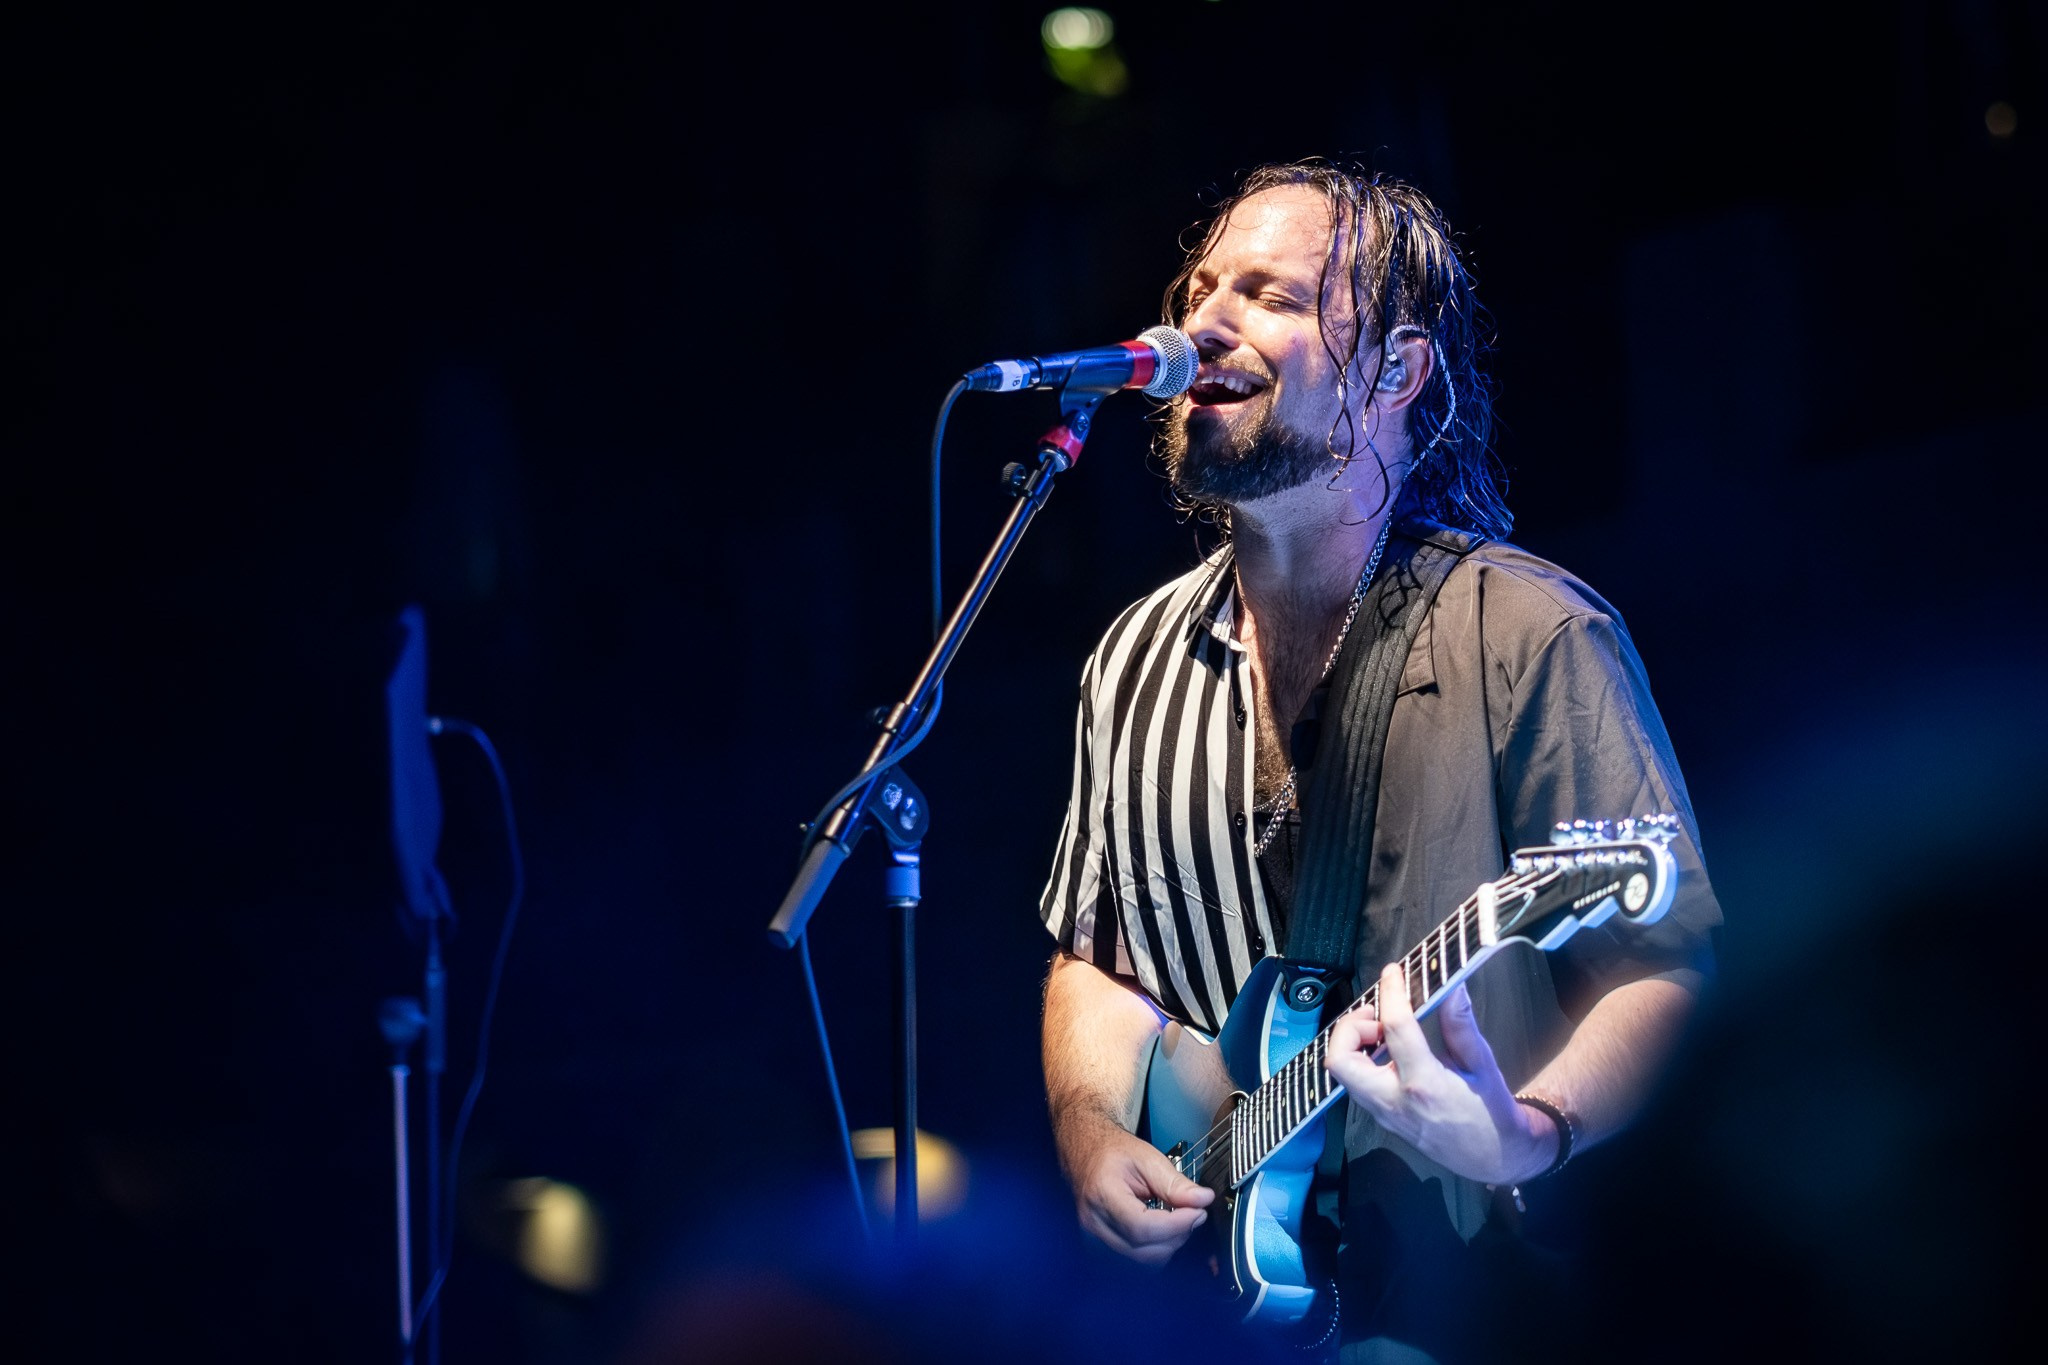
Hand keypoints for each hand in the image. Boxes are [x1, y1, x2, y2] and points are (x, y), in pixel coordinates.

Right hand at [1061, 1115, 1213, 1265]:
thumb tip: (1203, 1199)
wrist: (1086, 1153)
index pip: (1141, 1227)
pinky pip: (1135, 1262)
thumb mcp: (1147, 1157)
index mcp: (1102, 1194)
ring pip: (1142, 1262)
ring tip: (1177, 1220)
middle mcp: (1094, 1223)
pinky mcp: (1100, 1249)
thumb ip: (1175, 1182)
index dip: (1176, 1225)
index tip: (1198, 1212)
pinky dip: (1155, 1250)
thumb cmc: (1112, 1152)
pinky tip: (1161, 1230)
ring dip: (1168, 1245)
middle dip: (1177, 1235)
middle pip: (1143, 1250)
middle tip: (1193, 1213)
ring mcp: (1094, 1239)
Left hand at [1323, 962, 1555, 1186]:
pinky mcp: (1381, 1118)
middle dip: (1350, 1027)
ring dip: (1354, 1043)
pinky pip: (1355, 1083)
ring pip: (1342, 1072)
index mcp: (1424, 1084)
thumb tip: (1450, 987)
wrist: (1493, 1156)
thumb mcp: (1482, 1063)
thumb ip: (1460, 1024)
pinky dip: (1362, 1059)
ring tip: (1384, 1031)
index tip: (1393, 973)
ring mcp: (1383, 1113)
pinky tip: (1388, 1051)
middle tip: (1377, 1015)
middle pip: (1340, 1059)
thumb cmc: (1491, 1112)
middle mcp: (1394, 1101)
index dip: (1391, 993)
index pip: (1394, 1027)